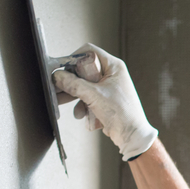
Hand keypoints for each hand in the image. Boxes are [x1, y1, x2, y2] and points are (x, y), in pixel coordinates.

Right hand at [53, 43, 158, 160]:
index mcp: (113, 66)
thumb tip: (57, 76)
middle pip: (83, 70)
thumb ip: (74, 84)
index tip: (62, 70)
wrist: (132, 136)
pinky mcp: (104, 100)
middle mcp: (111, 74)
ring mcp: (107, 87)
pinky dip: (82, 105)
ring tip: (64, 102)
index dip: (74, 59)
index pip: (89, 52)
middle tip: (57, 88)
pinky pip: (88, 97)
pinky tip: (81, 114)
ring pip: (84, 85)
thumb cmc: (122, 114)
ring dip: (75, 96)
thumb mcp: (94, 96)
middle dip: (70, 81)